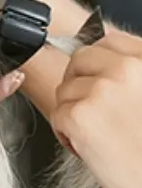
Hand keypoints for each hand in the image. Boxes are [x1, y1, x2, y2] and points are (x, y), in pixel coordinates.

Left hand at [51, 31, 141, 187]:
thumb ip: (131, 74)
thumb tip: (105, 52)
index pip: (108, 41)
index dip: (95, 63)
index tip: (95, 78)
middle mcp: (125, 70)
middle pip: (79, 60)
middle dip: (77, 83)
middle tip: (89, 109)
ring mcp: (100, 91)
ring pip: (64, 89)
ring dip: (71, 111)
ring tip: (94, 133)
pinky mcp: (78, 116)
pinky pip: (56, 114)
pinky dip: (64, 132)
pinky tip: (86, 145)